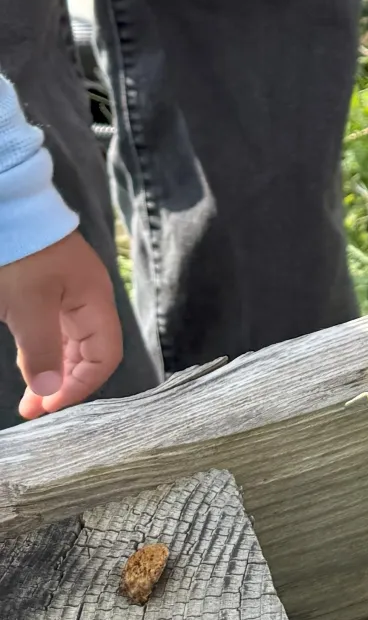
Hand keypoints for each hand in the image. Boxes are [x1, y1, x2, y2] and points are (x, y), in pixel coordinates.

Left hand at [0, 230, 123, 416]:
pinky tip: (30, 366)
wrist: (7, 209)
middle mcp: (89, 301)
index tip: (49, 405)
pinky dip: (46, 354)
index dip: (81, 385)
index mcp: (94, 302)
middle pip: (90, 353)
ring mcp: (70, 295)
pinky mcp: (50, 292)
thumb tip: (49, 391)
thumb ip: (40, 350)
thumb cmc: (21, 257)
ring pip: (72, 345)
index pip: (105, 356)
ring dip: (54, 373)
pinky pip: (57, 333)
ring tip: (30, 398)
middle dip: (65, 385)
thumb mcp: (27, 307)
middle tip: (33, 409)